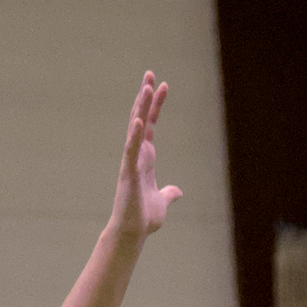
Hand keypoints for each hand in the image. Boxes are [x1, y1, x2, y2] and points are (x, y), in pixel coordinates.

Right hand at [109, 72, 182, 241]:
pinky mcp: (128, 173)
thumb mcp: (162, 202)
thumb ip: (169, 194)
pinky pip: (131, 149)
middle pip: (141, 118)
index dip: (156, 106)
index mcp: (145, 158)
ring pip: (135, 128)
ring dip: (141, 107)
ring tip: (146, 86)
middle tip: (150, 73)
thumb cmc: (144, 218)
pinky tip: (140, 119)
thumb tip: (178, 192)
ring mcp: (131, 161)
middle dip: (146, 97)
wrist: (133, 233)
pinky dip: (135, 135)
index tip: (163, 85)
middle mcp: (136, 155)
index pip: (151, 125)